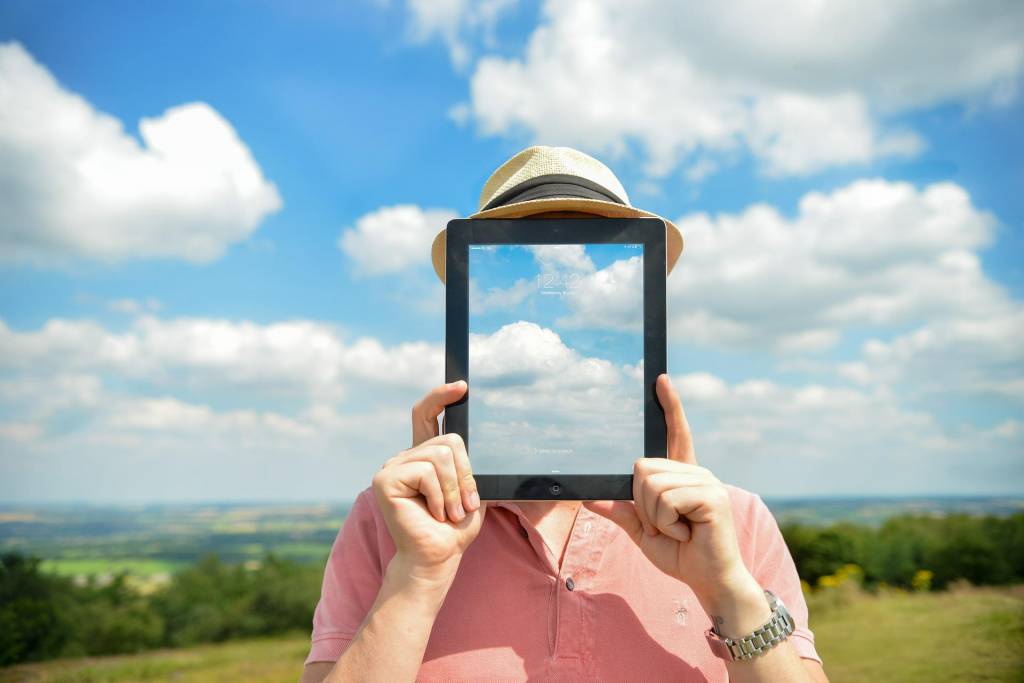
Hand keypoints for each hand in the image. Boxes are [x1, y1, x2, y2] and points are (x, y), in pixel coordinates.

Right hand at [372, 380, 485, 580]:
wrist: (436, 558)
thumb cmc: (453, 529)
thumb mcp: (470, 492)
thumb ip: (466, 466)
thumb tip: (469, 445)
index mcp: (423, 457)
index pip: (427, 416)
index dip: (441, 397)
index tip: (462, 387)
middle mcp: (405, 457)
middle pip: (449, 441)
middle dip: (465, 475)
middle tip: (463, 505)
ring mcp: (392, 466)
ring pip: (441, 456)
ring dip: (454, 490)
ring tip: (449, 513)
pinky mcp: (385, 479)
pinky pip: (427, 472)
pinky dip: (440, 496)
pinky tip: (432, 513)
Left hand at [584, 374, 758, 609]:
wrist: (709, 581)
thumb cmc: (681, 555)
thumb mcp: (643, 532)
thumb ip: (621, 511)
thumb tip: (588, 498)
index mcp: (683, 476)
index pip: (675, 433)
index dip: (669, 406)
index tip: (660, 379)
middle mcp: (697, 472)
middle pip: (642, 468)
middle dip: (643, 504)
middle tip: (667, 526)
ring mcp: (707, 482)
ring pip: (650, 485)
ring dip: (654, 517)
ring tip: (679, 530)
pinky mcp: (712, 496)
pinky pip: (666, 501)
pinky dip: (666, 523)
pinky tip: (688, 532)